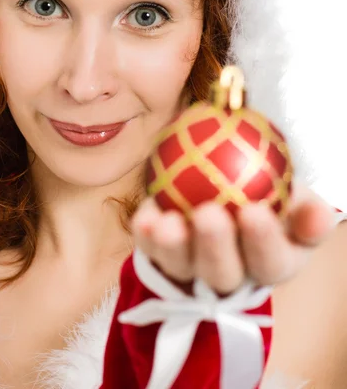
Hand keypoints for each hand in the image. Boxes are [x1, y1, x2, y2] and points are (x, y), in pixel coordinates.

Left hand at [131, 184, 334, 294]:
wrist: (226, 190)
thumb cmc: (269, 195)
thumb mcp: (295, 198)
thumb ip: (307, 209)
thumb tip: (323, 215)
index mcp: (271, 264)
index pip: (271, 263)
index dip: (263, 243)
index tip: (255, 212)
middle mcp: (231, 276)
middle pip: (222, 273)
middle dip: (215, 248)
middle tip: (209, 214)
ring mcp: (191, 269)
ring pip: (181, 267)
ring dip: (173, 247)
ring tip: (167, 223)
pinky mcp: (159, 255)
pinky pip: (149, 249)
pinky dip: (144, 234)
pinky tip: (144, 215)